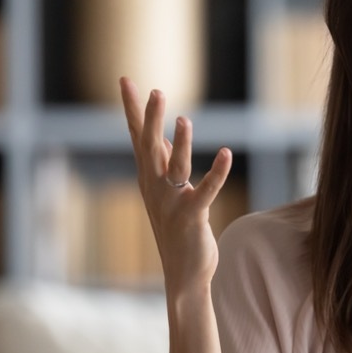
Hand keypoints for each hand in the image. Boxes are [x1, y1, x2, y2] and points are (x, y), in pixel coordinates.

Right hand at [120, 77, 232, 291]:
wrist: (183, 273)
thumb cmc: (177, 229)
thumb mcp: (166, 191)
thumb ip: (164, 163)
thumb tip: (161, 135)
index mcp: (149, 178)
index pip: (138, 136)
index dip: (132, 108)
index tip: (126, 80)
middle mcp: (156, 187)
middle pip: (149, 146)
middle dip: (150, 118)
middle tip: (153, 90)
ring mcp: (172, 202)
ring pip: (175, 166)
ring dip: (180, 143)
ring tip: (185, 119)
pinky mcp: (192, 216)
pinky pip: (206, 190)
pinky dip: (217, 172)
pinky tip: (226, 153)